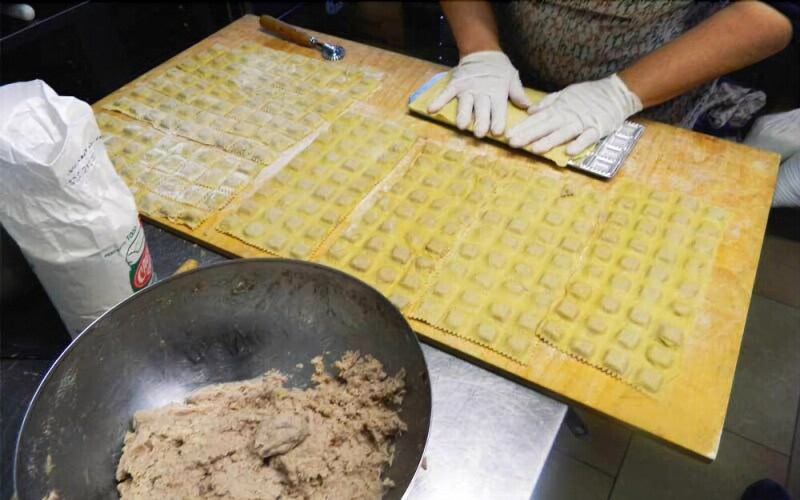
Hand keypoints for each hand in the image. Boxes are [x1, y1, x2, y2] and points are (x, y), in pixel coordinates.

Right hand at [427, 51, 531, 137]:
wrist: (482, 51)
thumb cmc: (499, 68)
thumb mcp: (512, 78)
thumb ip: (517, 93)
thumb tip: (528, 106)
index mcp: (497, 92)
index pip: (498, 109)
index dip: (497, 120)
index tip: (497, 132)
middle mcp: (481, 92)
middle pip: (481, 110)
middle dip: (481, 122)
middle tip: (479, 134)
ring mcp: (467, 88)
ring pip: (465, 104)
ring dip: (463, 115)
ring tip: (462, 126)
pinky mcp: (455, 84)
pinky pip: (445, 93)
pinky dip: (438, 101)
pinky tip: (431, 110)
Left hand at [506, 74, 641, 155]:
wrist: (617, 92)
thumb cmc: (589, 94)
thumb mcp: (566, 94)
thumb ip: (548, 103)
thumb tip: (530, 110)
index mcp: (559, 108)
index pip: (537, 119)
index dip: (522, 127)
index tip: (507, 135)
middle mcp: (568, 116)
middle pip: (545, 127)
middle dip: (528, 135)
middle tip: (512, 143)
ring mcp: (583, 123)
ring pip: (563, 133)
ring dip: (549, 141)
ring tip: (535, 149)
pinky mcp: (597, 129)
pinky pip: (588, 138)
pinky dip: (579, 144)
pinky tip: (569, 151)